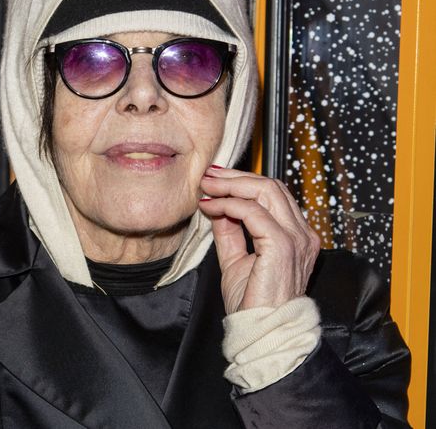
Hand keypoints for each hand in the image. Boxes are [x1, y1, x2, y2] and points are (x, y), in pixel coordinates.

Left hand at [198, 167, 319, 313]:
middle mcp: (301, 234)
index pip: (273, 194)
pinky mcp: (282, 246)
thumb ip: (230, 231)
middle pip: (271, 186)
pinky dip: (229, 204)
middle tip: (209, 177)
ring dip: (232, 185)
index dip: (243, 182)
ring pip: (266, 191)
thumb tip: (217, 206)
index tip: (216, 180)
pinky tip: (211, 206)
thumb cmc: (254, 304)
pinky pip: (252, 212)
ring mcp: (296, 239)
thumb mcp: (236, 259)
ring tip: (207, 187)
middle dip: (236, 177)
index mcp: (295, 236)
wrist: (263, 333)